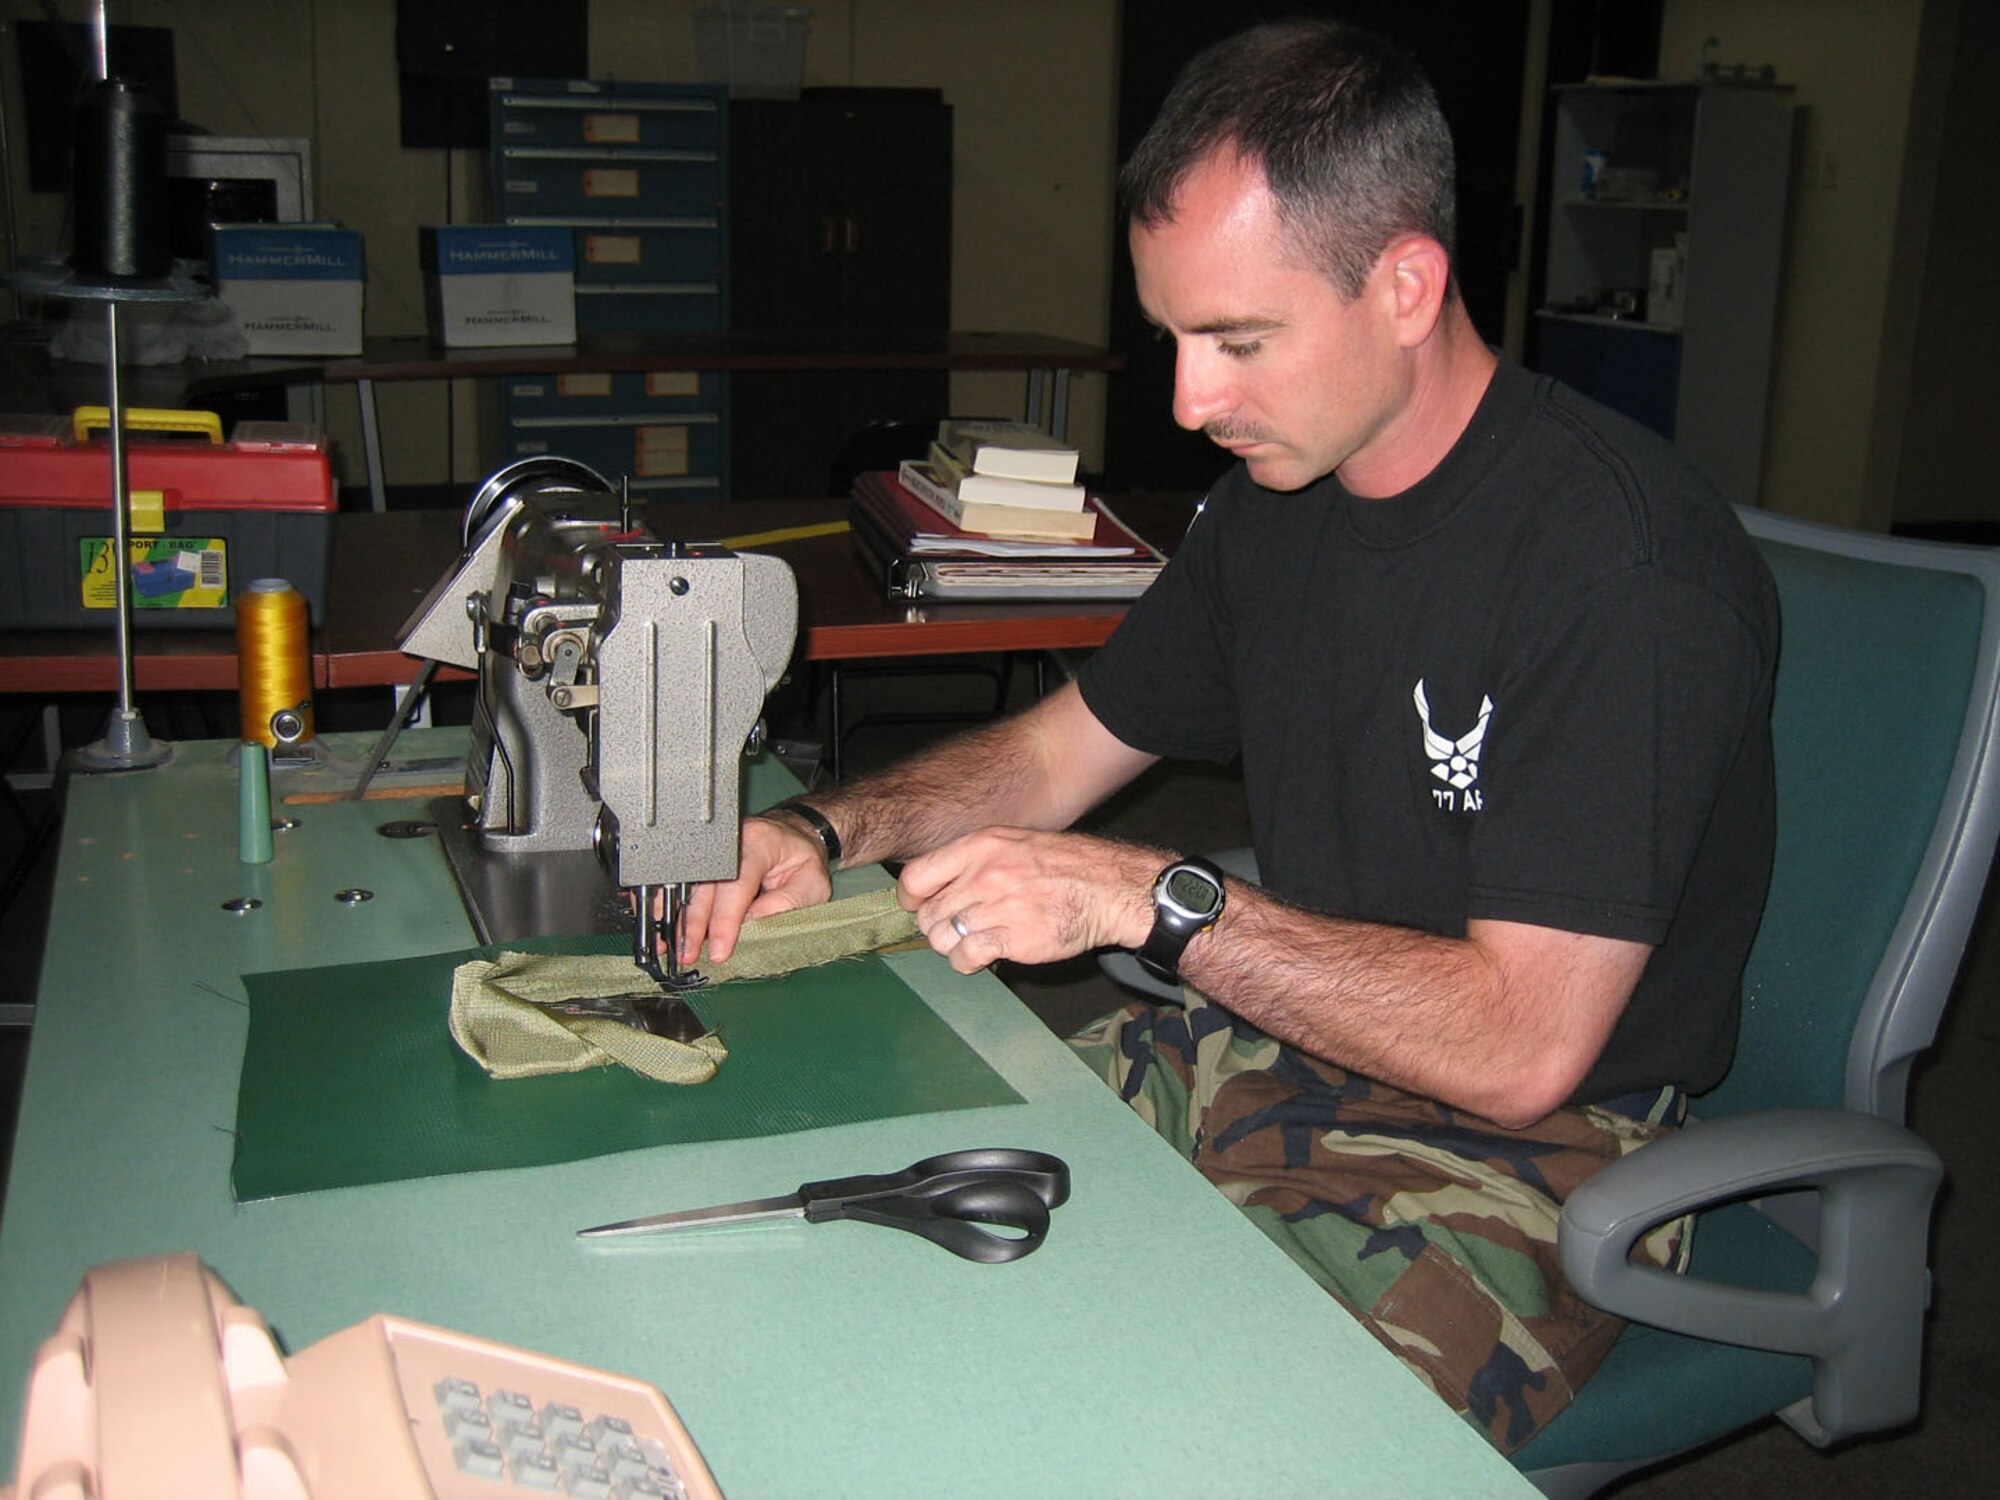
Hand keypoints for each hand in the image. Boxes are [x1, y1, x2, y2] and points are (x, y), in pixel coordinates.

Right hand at [677, 814, 834, 965]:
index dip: (725, 919)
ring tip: (672, 946)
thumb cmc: (802, 862)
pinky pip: (682, 884)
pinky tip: (664, 928)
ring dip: (677, 918)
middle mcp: (729, 843)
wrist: (793, 838)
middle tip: (689, 953)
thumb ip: (785, 904)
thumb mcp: (811, 884)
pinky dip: (670, 907)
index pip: (736, 883)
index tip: (718, 948)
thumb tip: (752, 925)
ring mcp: (712, 850)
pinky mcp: (702, 861)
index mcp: (758, 843)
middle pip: (705, 884)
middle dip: (694, 923)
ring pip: (687, 885)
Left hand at [897, 827, 1160, 973]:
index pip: (915, 877)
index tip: (919, 906)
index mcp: (980, 847)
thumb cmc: (1065, 866)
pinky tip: (984, 956)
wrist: (1109, 888)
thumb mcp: (1015, 843)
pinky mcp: (1013, 939)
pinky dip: (967, 962)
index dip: (910, 898)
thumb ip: (975, 860)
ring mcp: (997, 907)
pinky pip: (965, 958)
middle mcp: (983, 875)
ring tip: (973, 942)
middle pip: (927, 914)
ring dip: (952, 946)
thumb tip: (939, 882)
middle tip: (958, 928)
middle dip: (936, 926)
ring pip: (941, 939)